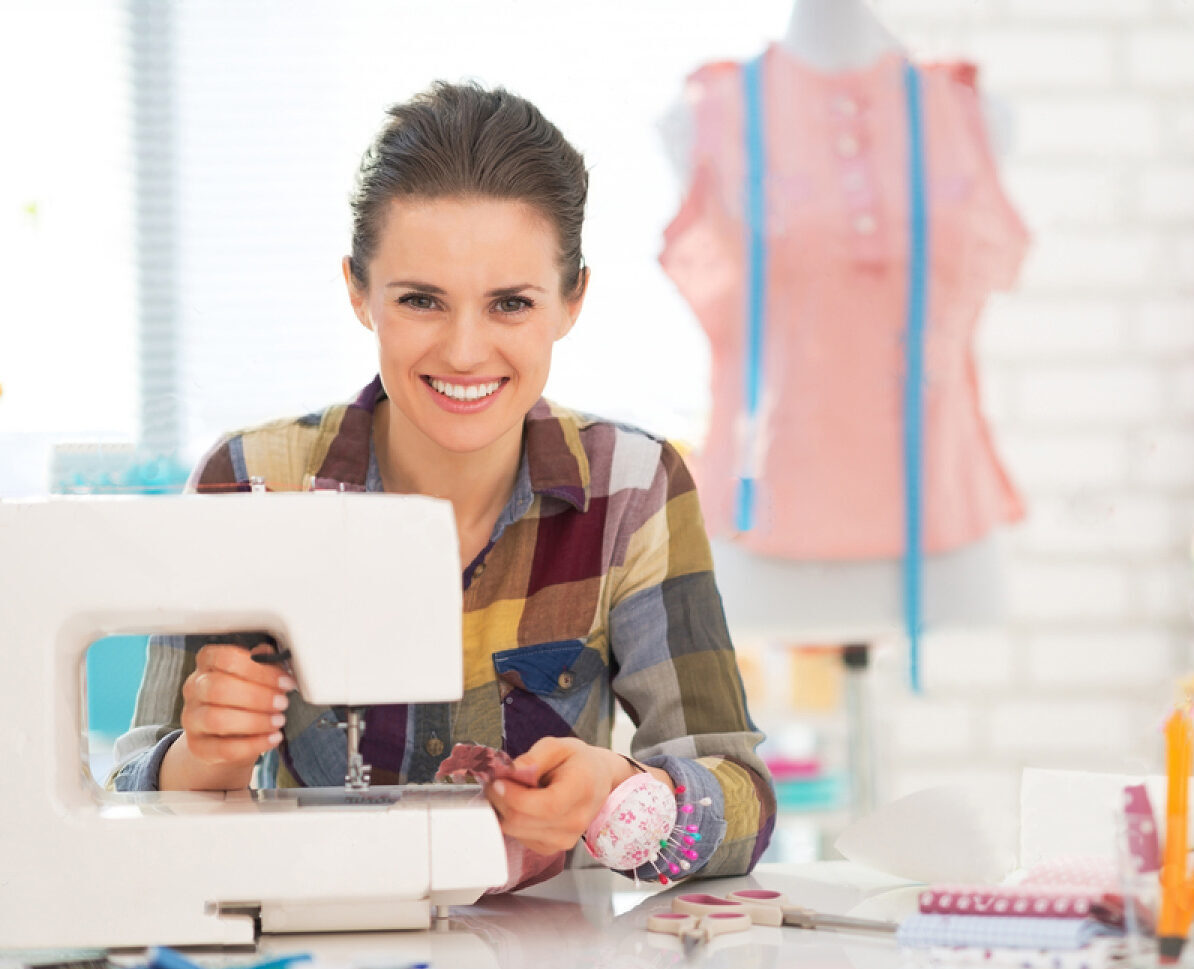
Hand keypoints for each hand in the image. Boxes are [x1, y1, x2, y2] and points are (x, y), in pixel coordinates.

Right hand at [160, 643, 293, 789]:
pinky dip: (253, 745)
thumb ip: (264, 663)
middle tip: (283, 703)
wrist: (225, 737)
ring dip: (254, 721)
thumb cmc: (244, 698)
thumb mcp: (255, 676)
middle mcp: (194, 688)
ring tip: (279, 721)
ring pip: (216, 719)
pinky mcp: (196, 746)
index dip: (259, 670)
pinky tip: (273, 738)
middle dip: (257, 696)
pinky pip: (222, 748)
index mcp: (208, 662)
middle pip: (218, 687)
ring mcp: (191, 718)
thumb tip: (274, 656)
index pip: (226, 658)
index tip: (285, 682)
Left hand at [484, 737, 631, 855]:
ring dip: (503, 810)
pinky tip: (520, 804)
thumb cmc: (578, 762)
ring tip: (509, 790)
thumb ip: (534, 757)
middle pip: (524, 821)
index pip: (545, 805)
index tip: (497, 781)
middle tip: (495, 781)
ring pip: (516, 831)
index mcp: (582, 790)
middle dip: (501, 800)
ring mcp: (564, 839)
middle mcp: (576, 821)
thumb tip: (510, 771)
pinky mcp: (552, 848)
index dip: (514, 796)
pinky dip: (512, 821)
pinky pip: (520, 838)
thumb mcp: (559, 746)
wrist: (597, 781)